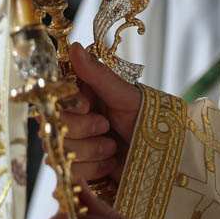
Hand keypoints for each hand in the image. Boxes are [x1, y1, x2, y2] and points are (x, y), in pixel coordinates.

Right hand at [56, 43, 142, 183]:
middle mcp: (73, 117)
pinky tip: (110, 162)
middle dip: (83, 129)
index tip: (88, 105)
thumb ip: (97, 75)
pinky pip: (71, 172)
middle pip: (54, 126)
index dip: (69, 104)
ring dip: (91, 151)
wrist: (165, 155)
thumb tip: (74, 47)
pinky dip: (94, 168)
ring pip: (61, 150)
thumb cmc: (147, 119)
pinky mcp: (79, 168)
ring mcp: (75, 144)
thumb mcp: (125, 95)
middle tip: (106, 126)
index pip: (54, 97)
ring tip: (113, 148)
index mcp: (80, 94)